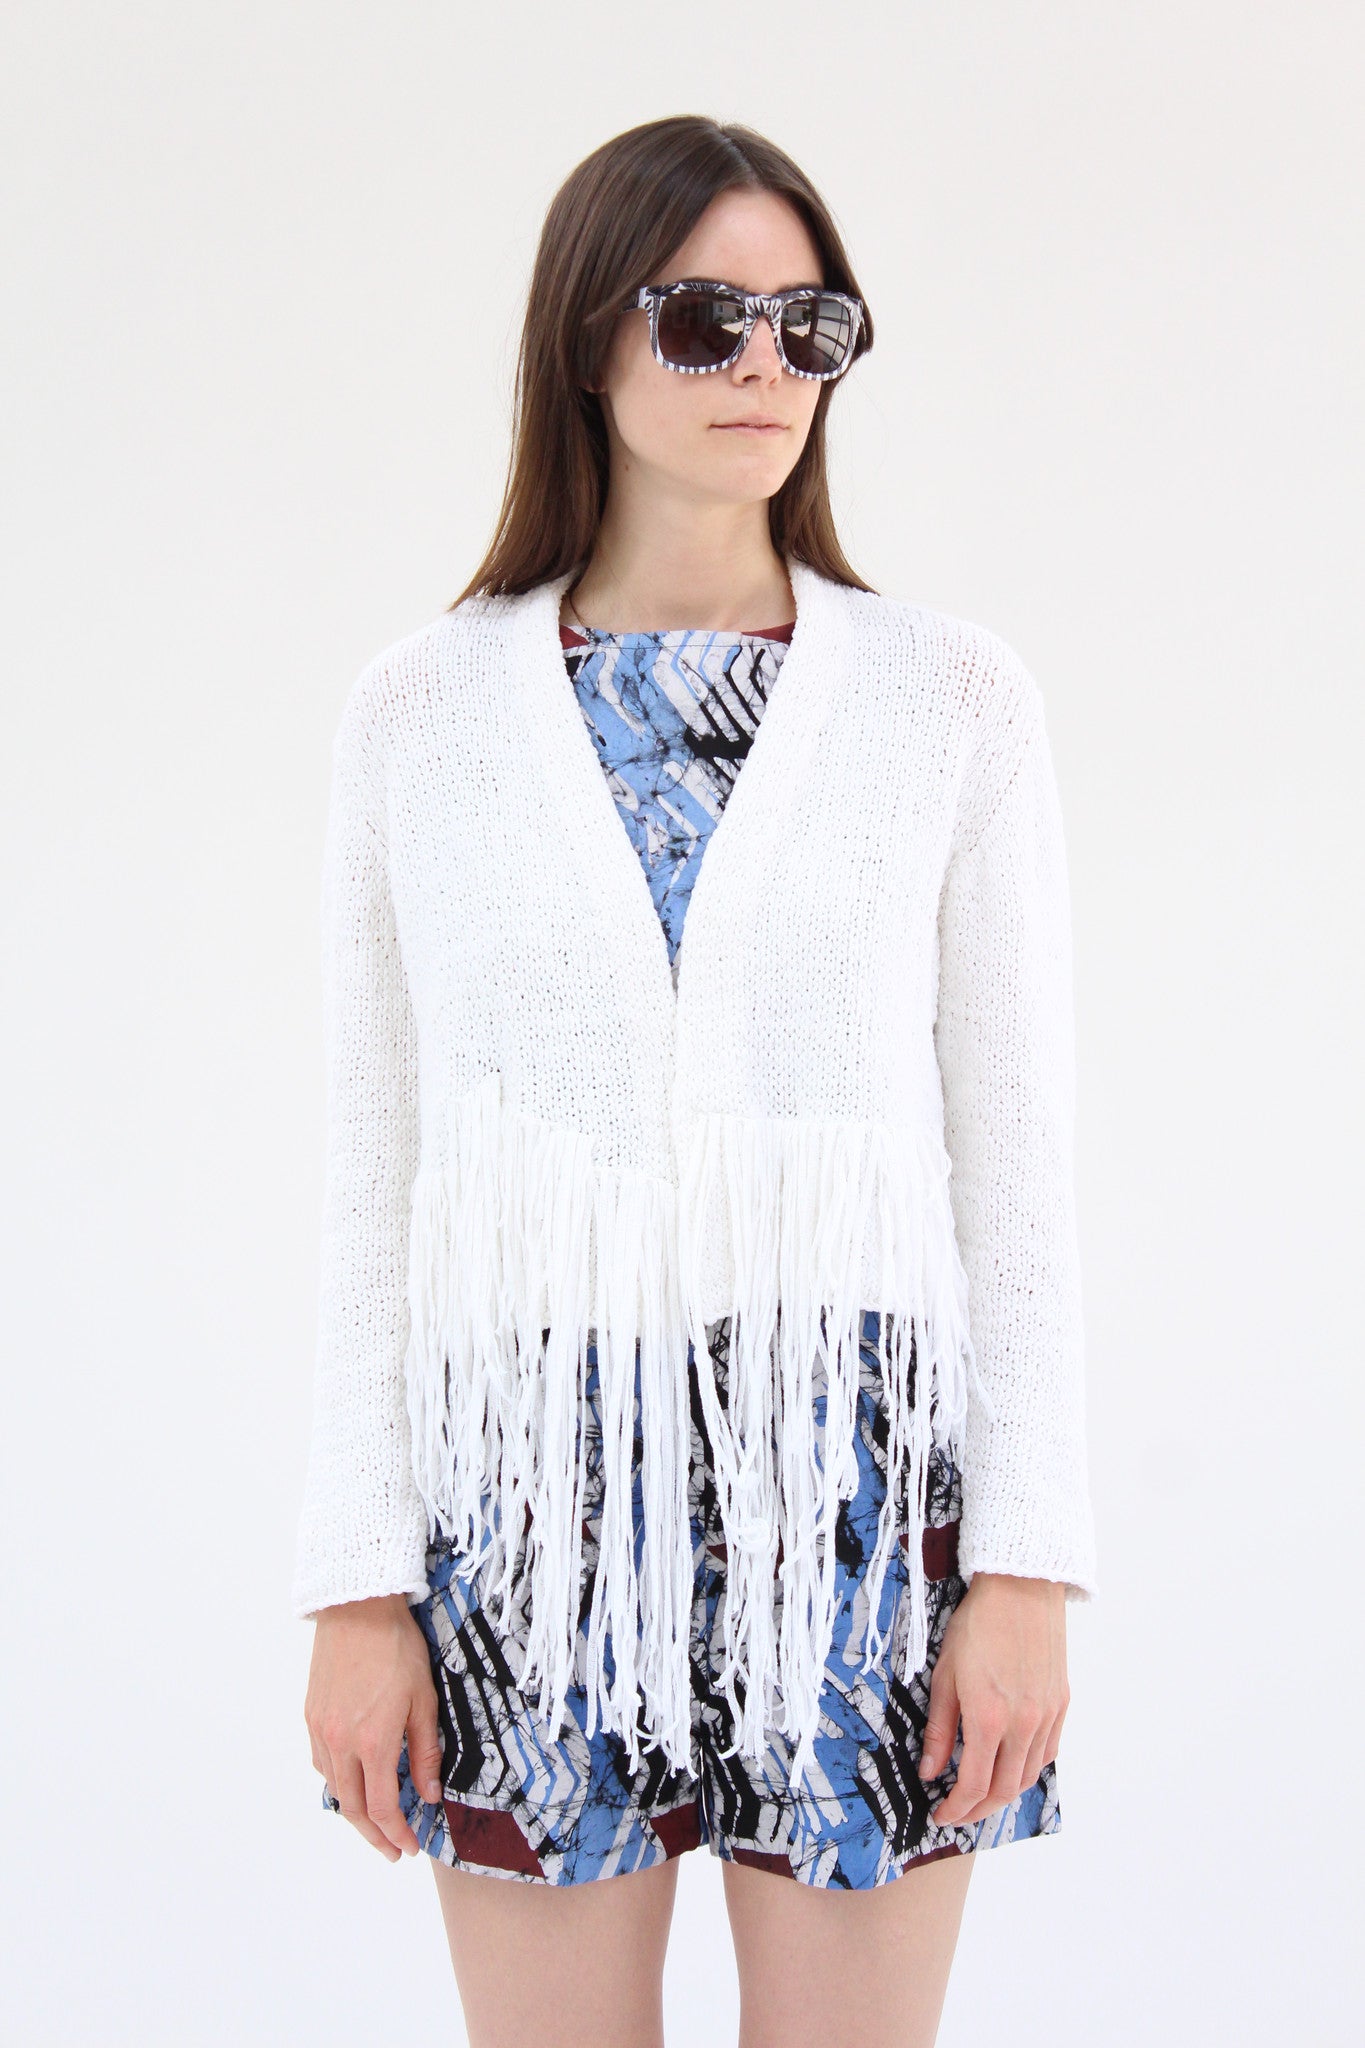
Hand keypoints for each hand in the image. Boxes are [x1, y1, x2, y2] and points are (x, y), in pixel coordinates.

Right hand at [305, 1594, 444, 1862]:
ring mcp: (322, 1730)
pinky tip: (352, 1782)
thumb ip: (425, 1751)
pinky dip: (337, 1782)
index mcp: (374, 1742)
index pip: (383, 1807)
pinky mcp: (312, 1715)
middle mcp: (341, 1743)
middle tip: (391, 1850)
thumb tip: (428, 1794)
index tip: (409, 1847)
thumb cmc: (397, 1649)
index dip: (397, 1834)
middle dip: (374, 1835)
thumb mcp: (424, 1699)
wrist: (358, 1608)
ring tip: (374, 1822)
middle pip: (353, 1808)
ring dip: (353, 1812)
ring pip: (334, 1788)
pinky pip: (322, 1762)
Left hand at [916, 1573, 1069, 1827]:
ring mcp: (1047, 1716)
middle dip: (978, 1810)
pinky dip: (1028, 1768)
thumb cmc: (977, 1625)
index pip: (974, 1785)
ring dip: (1004, 1793)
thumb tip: (930, 1770)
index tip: (941, 1815)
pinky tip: (1011, 1765)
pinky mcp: (1061, 1704)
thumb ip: (940, 1729)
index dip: (956, 1808)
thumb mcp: (945, 1675)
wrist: (1020, 1588)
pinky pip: (1047, 1752)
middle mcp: (1023, 1724)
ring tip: (981, 1794)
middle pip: (1005, 1790)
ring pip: (1029, 1775)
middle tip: (958, 1813)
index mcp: (989, 1718)